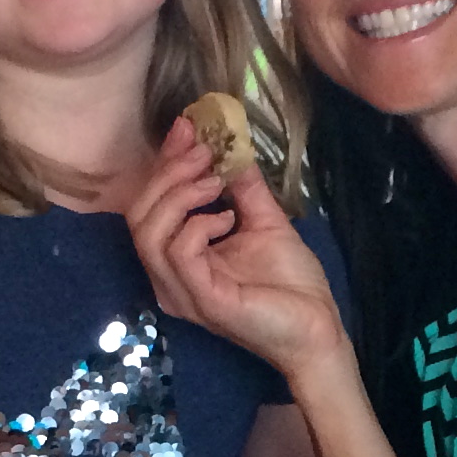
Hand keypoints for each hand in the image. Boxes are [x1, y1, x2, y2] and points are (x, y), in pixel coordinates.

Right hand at [129, 120, 347, 383]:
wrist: (318, 328)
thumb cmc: (290, 285)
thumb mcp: (263, 221)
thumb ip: (243, 187)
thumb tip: (232, 146)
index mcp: (179, 259)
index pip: (149, 206)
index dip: (164, 163)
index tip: (187, 128)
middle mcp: (169, 277)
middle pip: (138, 216)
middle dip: (168, 173)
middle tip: (203, 152)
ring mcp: (181, 291)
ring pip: (148, 232)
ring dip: (179, 194)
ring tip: (216, 183)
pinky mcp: (201, 299)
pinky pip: (178, 251)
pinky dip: (199, 224)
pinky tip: (228, 219)